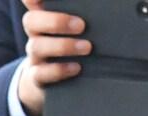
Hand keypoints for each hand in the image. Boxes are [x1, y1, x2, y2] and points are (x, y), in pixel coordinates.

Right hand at [17, 0, 87, 115]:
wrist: (55, 76)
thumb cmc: (75, 40)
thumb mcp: (78, 21)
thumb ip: (84, 10)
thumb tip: (116, 3)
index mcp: (45, 13)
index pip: (32, 0)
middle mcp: (36, 32)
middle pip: (31, 20)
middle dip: (56, 22)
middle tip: (82, 26)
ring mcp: (35, 54)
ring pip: (36, 46)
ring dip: (63, 46)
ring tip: (87, 48)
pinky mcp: (37, 75)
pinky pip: (40, 73)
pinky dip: (58, 70)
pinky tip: (76, 68)